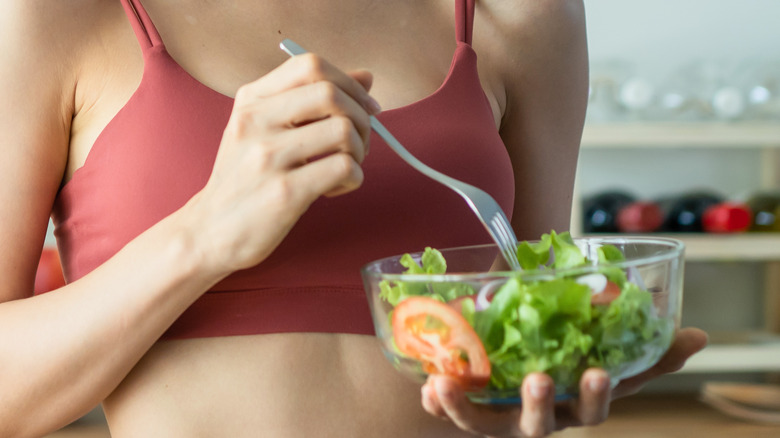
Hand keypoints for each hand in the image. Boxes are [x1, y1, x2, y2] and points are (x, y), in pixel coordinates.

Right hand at [181, 53, 380, 274]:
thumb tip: (366, 78)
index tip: (364, 107)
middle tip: (359, 144)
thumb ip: (311, 101)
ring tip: (344, 168)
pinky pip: (344, 168)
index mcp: (251, 100)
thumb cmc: (245, 181)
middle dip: (361, 118)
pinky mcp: (284, 192)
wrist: (208, 232)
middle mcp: (255, 121)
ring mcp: (268, 156)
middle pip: (331, 93)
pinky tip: (335, 189)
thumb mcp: (265, 130)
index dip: (348, 83)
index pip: (310, 64)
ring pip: (343, 130)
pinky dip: (353, 178)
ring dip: (359, 151)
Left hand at [420, 327, 707, 436]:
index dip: (596, 395)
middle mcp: (539, 417)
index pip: (593, 406)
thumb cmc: (564, 363)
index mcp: (572, 402)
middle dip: (539, 405)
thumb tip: (697, 336)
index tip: (598, 373)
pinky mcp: (469, 412)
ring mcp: (501, 419)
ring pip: (484, 423)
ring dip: (466, 407)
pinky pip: (451, 413)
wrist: (512, 373)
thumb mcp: (601, 353)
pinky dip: (438, 402)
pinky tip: (427, 386)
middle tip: (537, 379)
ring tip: (445, 382)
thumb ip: (643, 348)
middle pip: (540, 424)